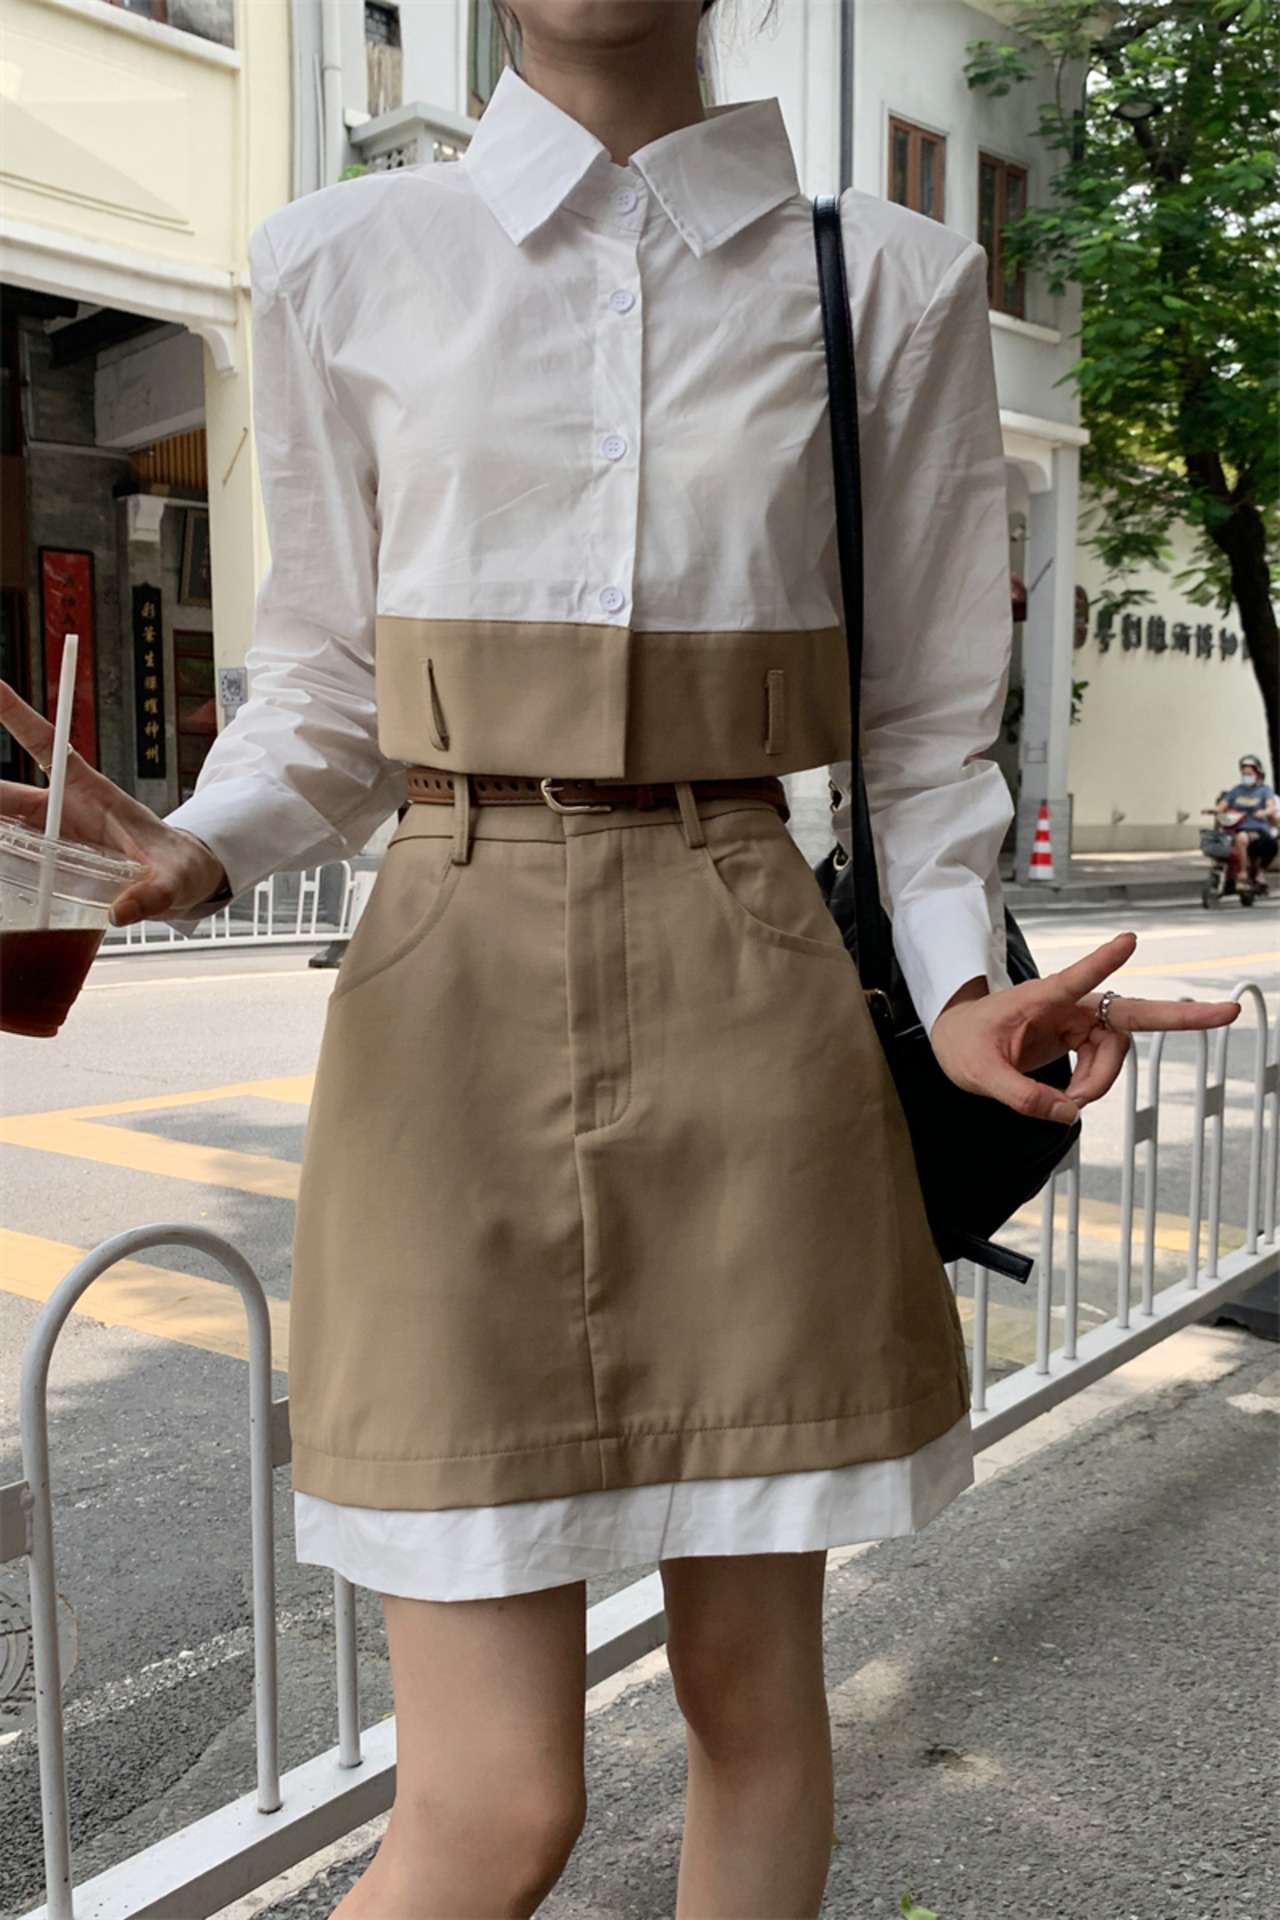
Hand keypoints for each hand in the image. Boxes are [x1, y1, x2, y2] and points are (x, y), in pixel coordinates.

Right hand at [0, 681, 227, 925]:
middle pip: (4, 795)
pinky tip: (0, 869)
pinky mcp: (48, 860)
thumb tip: (123, 913)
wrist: (182, 881)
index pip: (47, 746)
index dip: (17, 716)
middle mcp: (63, 809)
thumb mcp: (175, 883)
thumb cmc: (181, 869)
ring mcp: (52, 835)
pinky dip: (2, 858)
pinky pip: (11, 855)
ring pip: (2, 825)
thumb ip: (153, 896)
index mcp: (91, 793)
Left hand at [930, 931, 1240, 1124]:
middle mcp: (1065, 1004)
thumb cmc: (962, 1044)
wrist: (954, 1039)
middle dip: (1179, 1015)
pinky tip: (1072, 1096)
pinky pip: (1104, 1060)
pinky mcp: (1078, 1034)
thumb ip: (1022, 1097)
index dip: (1101, 962)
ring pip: (1116, 1049)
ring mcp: (1076, 1019)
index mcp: (1037, 999)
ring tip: (1069, 1101)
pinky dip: (1095, 1083)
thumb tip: (1068, 1115)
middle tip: (1227, 1013)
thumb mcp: (980, 1076)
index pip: (1073, 978)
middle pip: (1129, 1013)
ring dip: (1102, 1080)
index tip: (1130, 941)